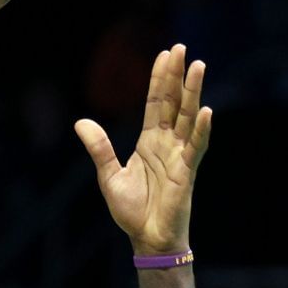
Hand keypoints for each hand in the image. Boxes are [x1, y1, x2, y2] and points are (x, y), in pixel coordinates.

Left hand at [75, 45, 213, 254]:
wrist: (146, 238)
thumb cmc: (132, 211)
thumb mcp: (108, 176)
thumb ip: (99, 148)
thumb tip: (81, 122)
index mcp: (150, 142)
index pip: (157, 103)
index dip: (160, 79)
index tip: (165, 55)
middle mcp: (168, 143)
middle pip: (175, 103)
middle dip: (178, 76)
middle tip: (182, 48)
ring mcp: (180, 156)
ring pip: (189, 118)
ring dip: (194, 93)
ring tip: (199, 67)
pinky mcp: (187, 172)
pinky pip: (196, 147)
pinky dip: (202, 130)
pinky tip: (207, 111)